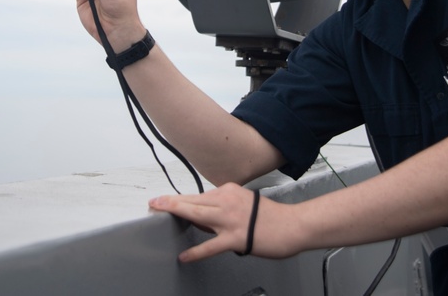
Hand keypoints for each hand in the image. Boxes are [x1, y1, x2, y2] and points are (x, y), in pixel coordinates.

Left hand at [148, 183, 299, 261]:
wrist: (293, 225)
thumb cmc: (271, 217)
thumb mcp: (245, 201)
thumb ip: (224, 205)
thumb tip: (205, 215)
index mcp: (230, 191)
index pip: (199, 195)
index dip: (180, 199)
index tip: (165, 199)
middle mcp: (228, 201)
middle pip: (193, 201)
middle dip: (171, 202)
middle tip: (153, 202)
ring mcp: (231, 219)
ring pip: (198, 215)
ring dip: (177, 213)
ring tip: (160, 214)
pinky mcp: (236, 238)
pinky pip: (211, 246)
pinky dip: (196, 252)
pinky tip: (185, 256)